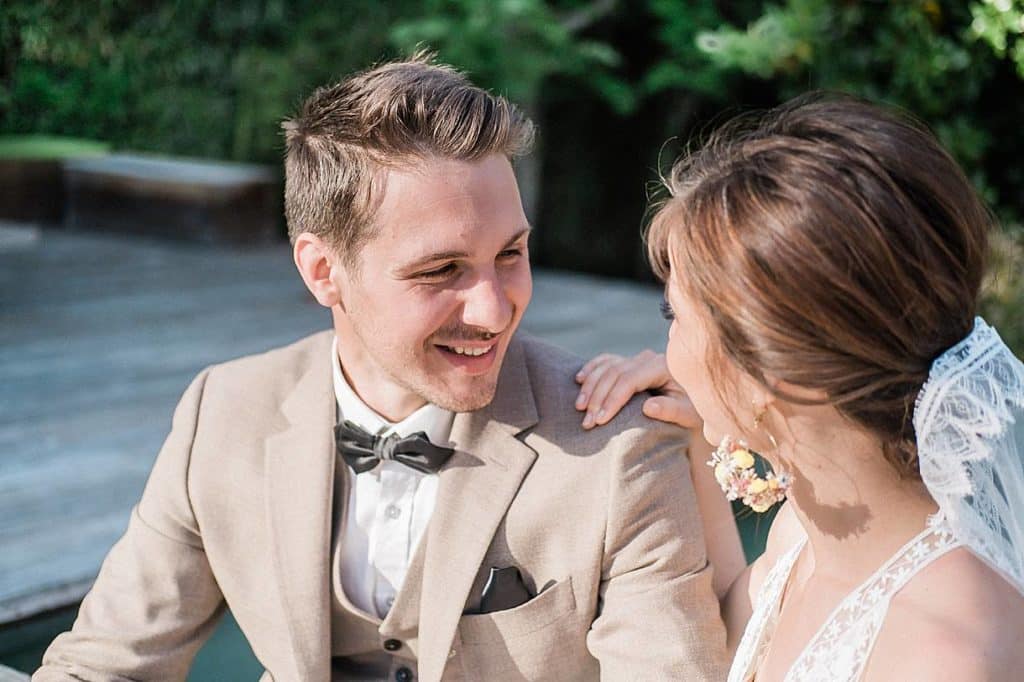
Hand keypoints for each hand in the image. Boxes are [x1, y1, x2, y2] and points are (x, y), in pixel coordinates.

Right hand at [574, 350, 700, 429]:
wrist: (693, 404)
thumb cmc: (692, 411)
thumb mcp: (688, 415)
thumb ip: (671, 411)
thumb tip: (648, 407)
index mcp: (663, 366)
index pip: (630, 379)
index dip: (612, 399)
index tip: (600, 420)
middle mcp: (648, 358)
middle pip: (614, 373)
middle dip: (597, 398)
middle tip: (587, 422)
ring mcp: (637, 359)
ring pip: (606, 367)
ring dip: (590, 386)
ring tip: (580, 408)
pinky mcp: (629, 363)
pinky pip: (605, 361)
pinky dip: (591, 369)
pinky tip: (579, 380)